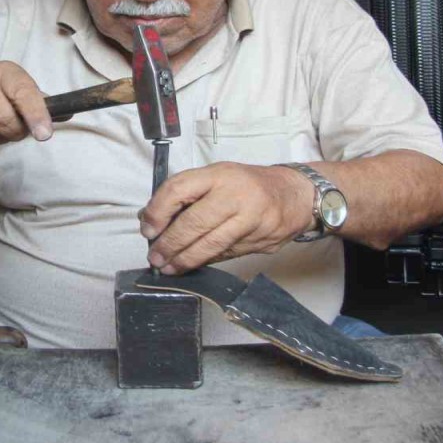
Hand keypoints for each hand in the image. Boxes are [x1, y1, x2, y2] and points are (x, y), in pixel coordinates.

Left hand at [139, 162, 315, 274]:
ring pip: (212, 244)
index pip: (180, 188)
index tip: (148, 229)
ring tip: (169, 267)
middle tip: (155, 257)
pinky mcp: (261, 241)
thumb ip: (186, 193)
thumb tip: (150, 219)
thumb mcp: (216, 176)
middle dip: (170, 244)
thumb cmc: (248, 184)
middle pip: (195, 222)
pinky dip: (207, 261)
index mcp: (220, 175)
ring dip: (186, 260)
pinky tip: (193, 265)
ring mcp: (252, 220)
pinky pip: (227, 255)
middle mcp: (236, 195)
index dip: (158, 210)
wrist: (294, 194)